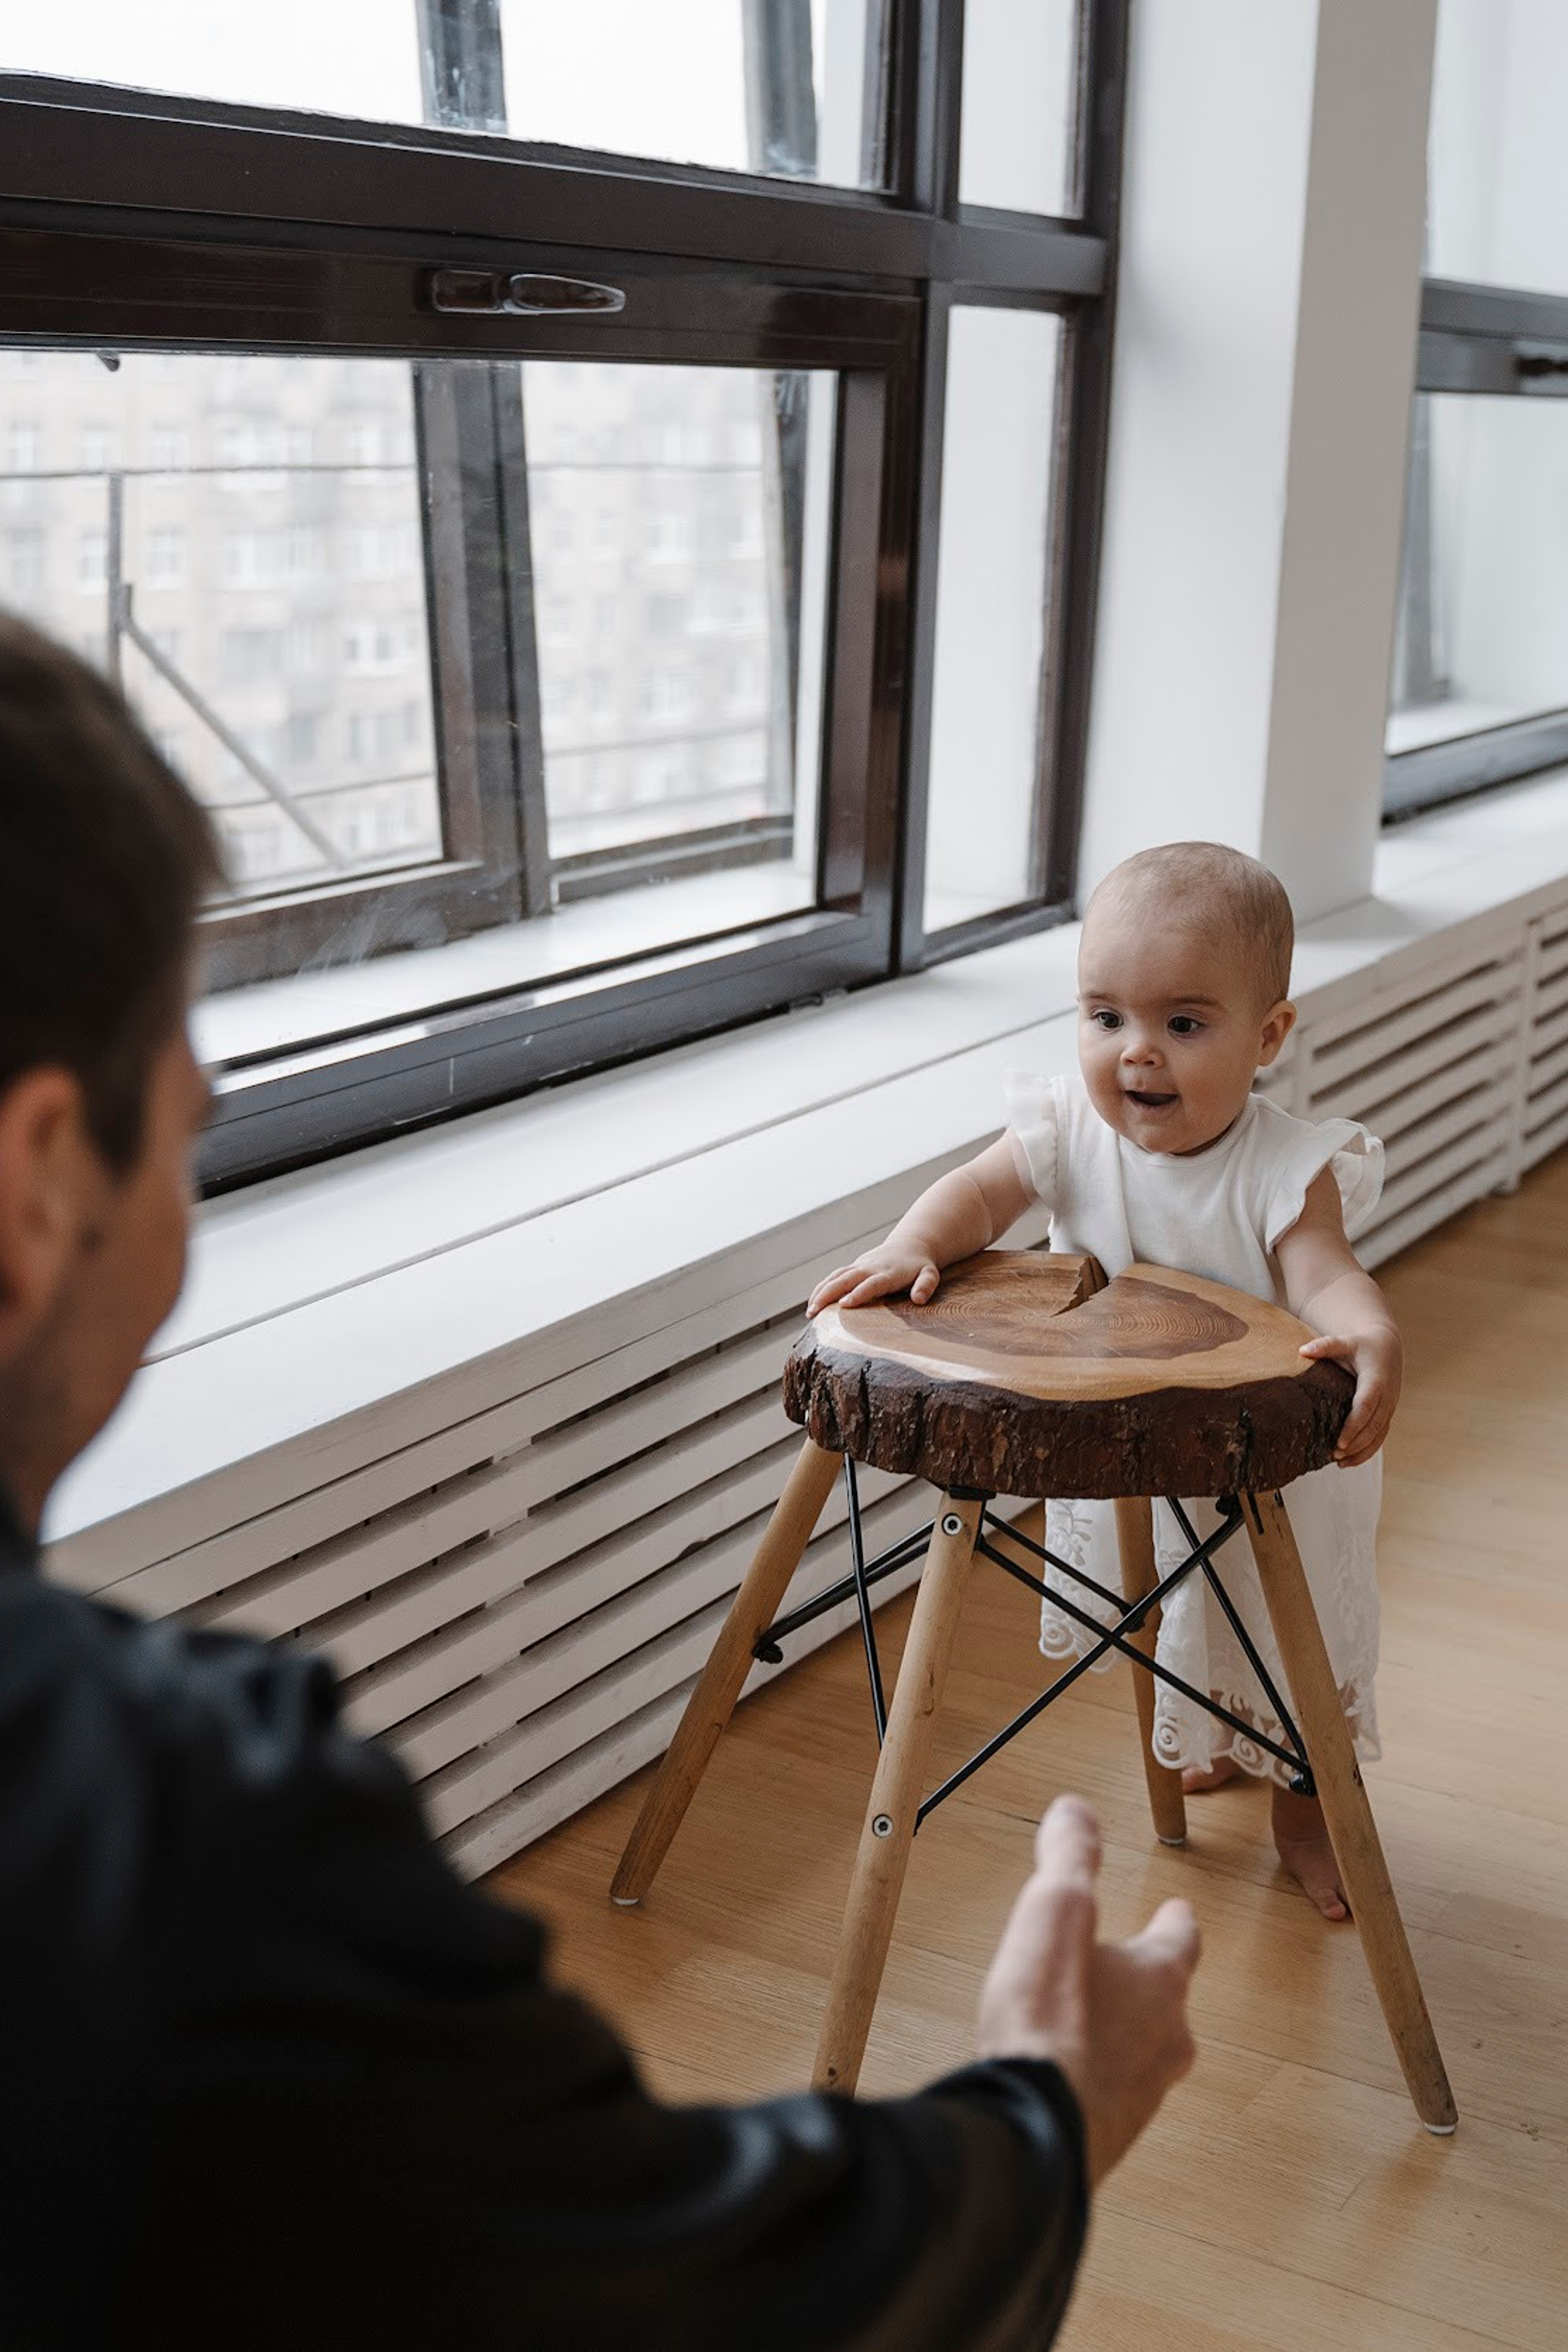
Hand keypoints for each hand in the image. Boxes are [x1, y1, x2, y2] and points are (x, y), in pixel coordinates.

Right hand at [806, 1245, 941, 1316]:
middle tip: (815, 1312)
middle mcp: (869, 1268)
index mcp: (888, 1273)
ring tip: (810, 1312)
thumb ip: (926, 1285)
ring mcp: (859, 1266)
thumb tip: (919, 1299)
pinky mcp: (853, 1267)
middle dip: (828, 1294)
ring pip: (835, 1277)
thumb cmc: (919, 1265)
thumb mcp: (930, 1274)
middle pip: (845, 1279)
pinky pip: (833, 1276)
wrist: (909, 1245)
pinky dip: (821, 1287)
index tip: (844, 1305)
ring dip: (820, 1292)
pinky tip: (813, 1302)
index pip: (871, 1284)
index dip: (858, 1293)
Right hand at [975, 1797, 1199, 2185]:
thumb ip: (1070, 1857)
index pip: (1180, 1942)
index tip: (1179, 1912)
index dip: (1175, 1922)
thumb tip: (1076, 1810)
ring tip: (1095, 2021)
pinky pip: (1109, 2096)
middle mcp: (1163, 2043)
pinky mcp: (1108, 2133)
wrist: (1033, 2129)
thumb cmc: (1051, 2019)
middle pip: (1169, 2004)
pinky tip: (1065, 2074)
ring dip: (1123, 2034)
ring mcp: (1140, 2096)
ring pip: (1143, 2054)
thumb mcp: (1056, 1912)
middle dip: (1153, 1983)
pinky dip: (1093, 2077)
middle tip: (1137, 1968)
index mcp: (1159, 1985)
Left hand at [1298, 1322, 1401, 1465]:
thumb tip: (1302, 1350)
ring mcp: (1390, 1407)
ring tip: (1338, 1463)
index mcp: (1376, 1380)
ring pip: (1379, 1435)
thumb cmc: (1361, 1345)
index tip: (1339, 1442)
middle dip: (1356, 1443)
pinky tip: (1348, 1462)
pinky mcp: (1387, 1414)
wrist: (1387, 1347)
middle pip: (1374, 1425)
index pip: (1367, 1406)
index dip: (1355, 1425)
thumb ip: (1325, 1346)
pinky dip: (1367, 1451)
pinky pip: (1380, 1437)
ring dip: (1362, 1451)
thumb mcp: (1344, 1342)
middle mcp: (1387, 1396)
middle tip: (1333, 1454)